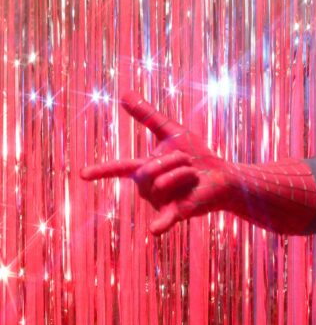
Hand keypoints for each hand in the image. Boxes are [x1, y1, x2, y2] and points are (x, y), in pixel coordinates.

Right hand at [81, 90, 236, 234]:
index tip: (82, 174)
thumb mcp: (172, 132)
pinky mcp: (178, 212)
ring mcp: (162, 202)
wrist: (223, 176)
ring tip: (194, 177)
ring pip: (162, 182)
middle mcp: (149, 189)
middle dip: (174, 160)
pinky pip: (166, 218)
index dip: (102, 171)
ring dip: (184, 172)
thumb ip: (148, 115)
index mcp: (145, 170)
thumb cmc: (198, 157)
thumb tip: (124, 93)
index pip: (120, 168)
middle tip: (189, 163)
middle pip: (149, 170)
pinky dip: (161, 224)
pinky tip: (155, 230)